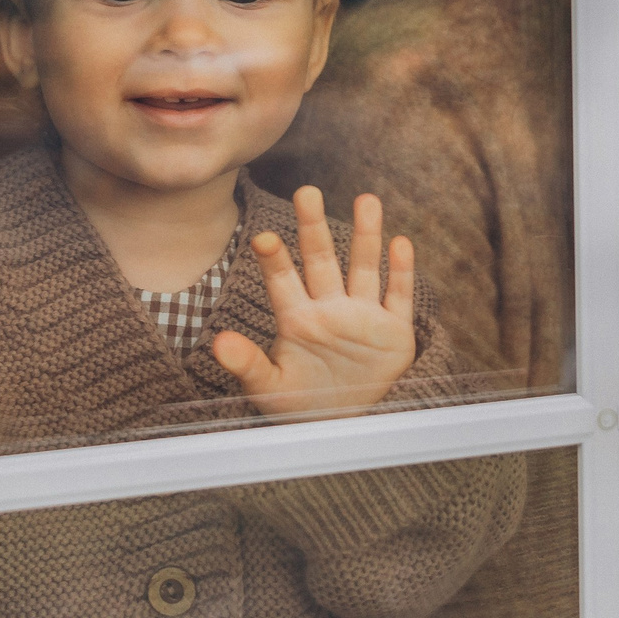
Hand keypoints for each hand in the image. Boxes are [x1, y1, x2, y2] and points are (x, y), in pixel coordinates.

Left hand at [212, 188, 416, 417]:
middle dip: (314, 228)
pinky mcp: (393, 331)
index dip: (275, 260)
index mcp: (297, 319)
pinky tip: (400, 243)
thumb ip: (246, 365)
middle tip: (306, 191)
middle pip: (321, 261)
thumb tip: (217, 345)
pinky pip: (397, 297)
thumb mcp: (269, 389)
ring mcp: (362, 317)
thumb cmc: (300, 405)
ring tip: (367, 200)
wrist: (342, 426)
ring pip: (364, 268)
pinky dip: (400, 273)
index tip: (263, 238)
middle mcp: (329, 309)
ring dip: (366, 236)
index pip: (283, 282)